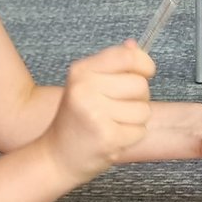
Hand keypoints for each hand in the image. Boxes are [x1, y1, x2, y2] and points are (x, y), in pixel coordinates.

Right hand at [45, 41, 155, 184]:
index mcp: (81, 71)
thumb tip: (134, 45)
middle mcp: (86, 89)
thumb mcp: (87, 85)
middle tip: (117, 108)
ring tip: (113, 124)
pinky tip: (112, 137)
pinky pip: (139, 131)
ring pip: (143, 110)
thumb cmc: (75, 119)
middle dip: (138, 98)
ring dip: (135, 120)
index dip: (144, 64)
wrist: (56, 157)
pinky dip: (131, 137)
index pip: (127, 56)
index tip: (145, 72)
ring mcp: (95, 113)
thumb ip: (112, 64)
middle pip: (140, 85)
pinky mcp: (107, 137)